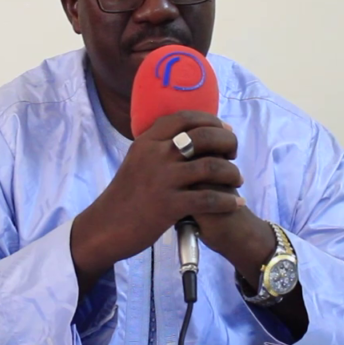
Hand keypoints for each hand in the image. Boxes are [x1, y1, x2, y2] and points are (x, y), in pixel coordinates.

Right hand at [71, 111, 243, 293]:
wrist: (106, 226)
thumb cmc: (126, 195)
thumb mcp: (136, 160)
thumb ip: (158, 146)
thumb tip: (186, 135)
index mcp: (147, 141)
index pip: (184, 118)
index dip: (210, 120)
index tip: (225, 130)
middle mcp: (155, 155)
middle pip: (203, 137)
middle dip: (227, 143)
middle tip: (234, 154)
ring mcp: (162, 180)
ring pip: (211, 167)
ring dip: (231, 172)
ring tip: (237, 179)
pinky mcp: (168, 205)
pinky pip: (208, 199)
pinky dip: (227, 200)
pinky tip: (236, 203)